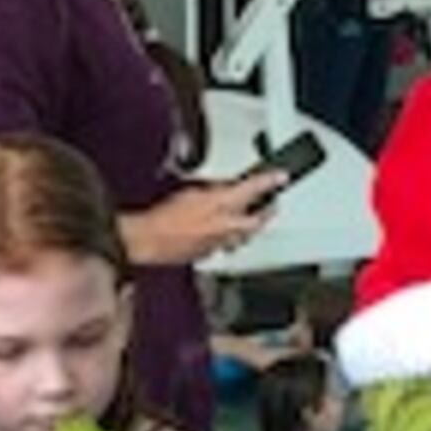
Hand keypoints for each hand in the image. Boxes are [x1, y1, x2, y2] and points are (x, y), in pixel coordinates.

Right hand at [129, 172, 286, 266]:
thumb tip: (225, 188)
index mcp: (221, 204)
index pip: (254, 188)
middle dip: (267, 212)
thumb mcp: (191, 190)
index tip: (281, 177)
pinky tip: (223, 232)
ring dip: (249, 226)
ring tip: (250, 219)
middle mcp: (225, 225)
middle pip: (259, 220)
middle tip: (271, 204)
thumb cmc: (164, 216)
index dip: (270, 181)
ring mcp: (220, 242)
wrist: (150, 239)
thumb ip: (214, 190)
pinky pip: (227, 244)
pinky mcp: (211, 253)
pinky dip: (229, 237)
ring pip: (245, 235)